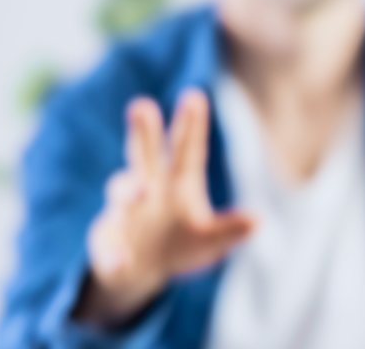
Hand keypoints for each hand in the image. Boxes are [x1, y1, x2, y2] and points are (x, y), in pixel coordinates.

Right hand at [75, 91, 255, 324]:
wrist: (141, 269)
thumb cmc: (180, 243)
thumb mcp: (210, 240)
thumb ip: (230, 231)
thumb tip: (258, 221)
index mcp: (179, 183)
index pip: (187, 150)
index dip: (192, 125)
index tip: (195, 95)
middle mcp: (149, 187)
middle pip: (146, 154)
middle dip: (144, 131)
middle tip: (142, 105)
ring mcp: (124, 211)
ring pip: (122, 191)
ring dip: (128, 189)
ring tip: (141, 192)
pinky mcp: (106, 240)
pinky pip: (108, 247)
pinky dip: (113, 254)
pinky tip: (120, 262)